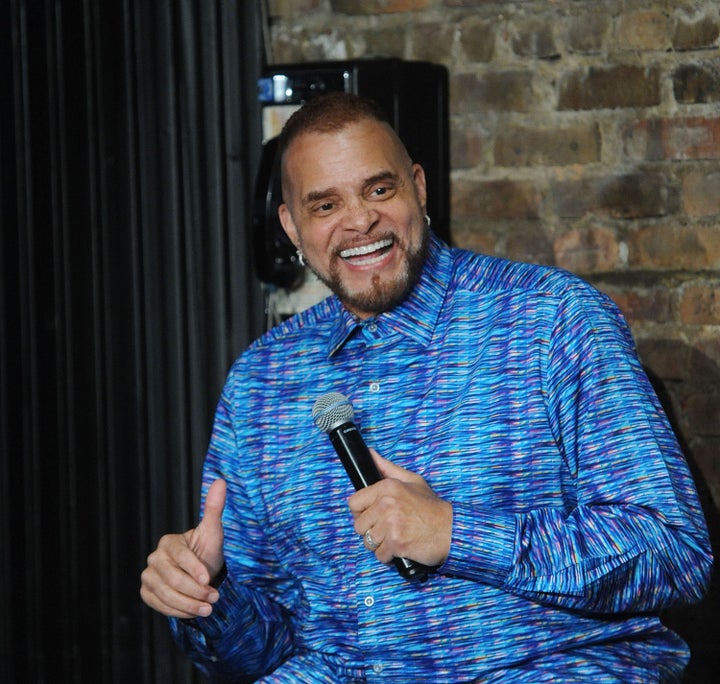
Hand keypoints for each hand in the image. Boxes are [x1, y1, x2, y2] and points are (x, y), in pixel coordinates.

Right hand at [140, 478, 226, 617]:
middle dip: (195, 591)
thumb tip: (220, 481)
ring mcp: (148, 576)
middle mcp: (154, 559)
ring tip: (208, 609)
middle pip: (172, 578)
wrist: (202, 574)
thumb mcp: (213, 531)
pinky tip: (194, 612)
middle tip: (215, 599)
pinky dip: (178, 611)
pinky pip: (159, 605)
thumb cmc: (208, 551)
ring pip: (165, 594)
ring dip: (188, 604)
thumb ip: (214, 508)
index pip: (179, 557)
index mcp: (168, 542)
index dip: (194, 569)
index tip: (209, 579)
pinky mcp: (147, 593)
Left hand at [348, 450, 451, 567]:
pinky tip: (400, 548)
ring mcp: (390, 524)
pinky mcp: (396, 543)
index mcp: (387, 487)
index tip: (371, 516)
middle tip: (387, 529)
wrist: (451, 530)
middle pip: (359, 525)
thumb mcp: (412, 480)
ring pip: (368, 542)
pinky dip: (388, 556)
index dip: (361, 512)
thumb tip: (370, 453)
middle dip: (371, 530)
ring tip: (394, 538)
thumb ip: (387, 468)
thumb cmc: (431, 507)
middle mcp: (386, 504)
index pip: (354, 503)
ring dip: (379, 544)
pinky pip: (379, 555)